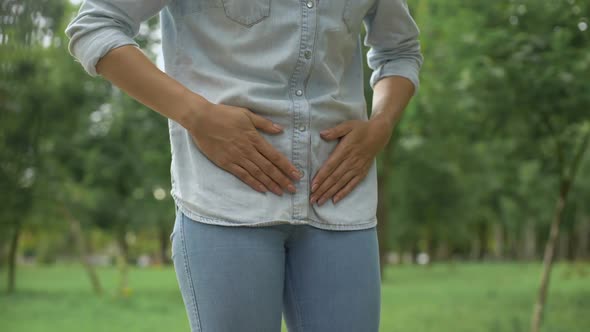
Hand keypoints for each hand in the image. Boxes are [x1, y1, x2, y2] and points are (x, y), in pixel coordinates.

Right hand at [188, 102, 302, 195]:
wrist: (201, 119)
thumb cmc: (224, 114)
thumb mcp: (247, 114)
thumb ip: (264, 124)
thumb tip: (280, 130)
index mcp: (254, 138)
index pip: (275, 156)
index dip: (287, 166)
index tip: (296, 175)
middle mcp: (248, 150)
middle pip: (269, 167)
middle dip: (282, 179)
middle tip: (293, 189)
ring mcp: (237, 158)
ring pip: (257, 173)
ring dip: (270, 183)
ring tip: (281, 192)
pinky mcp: (226, 163)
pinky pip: (243, 175)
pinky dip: (253, 183)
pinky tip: (262, 190)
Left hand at [310, 119, 391, 204]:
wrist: (379, 134)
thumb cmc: (360, 129)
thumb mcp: (348, 125)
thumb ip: (335, 131)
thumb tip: (322, 134)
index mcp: (345, 150)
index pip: (330, 166)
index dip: (321, 177)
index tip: (312, 186)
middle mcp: (351, 161)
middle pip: (334, 178)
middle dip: (322, 189)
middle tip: (312, 199)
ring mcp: (357, 168)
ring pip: (341, 183)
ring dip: (330, 193)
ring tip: (320, 202)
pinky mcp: (362, 172)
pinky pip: (352, 185)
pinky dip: (344, 193)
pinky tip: (335, 200)